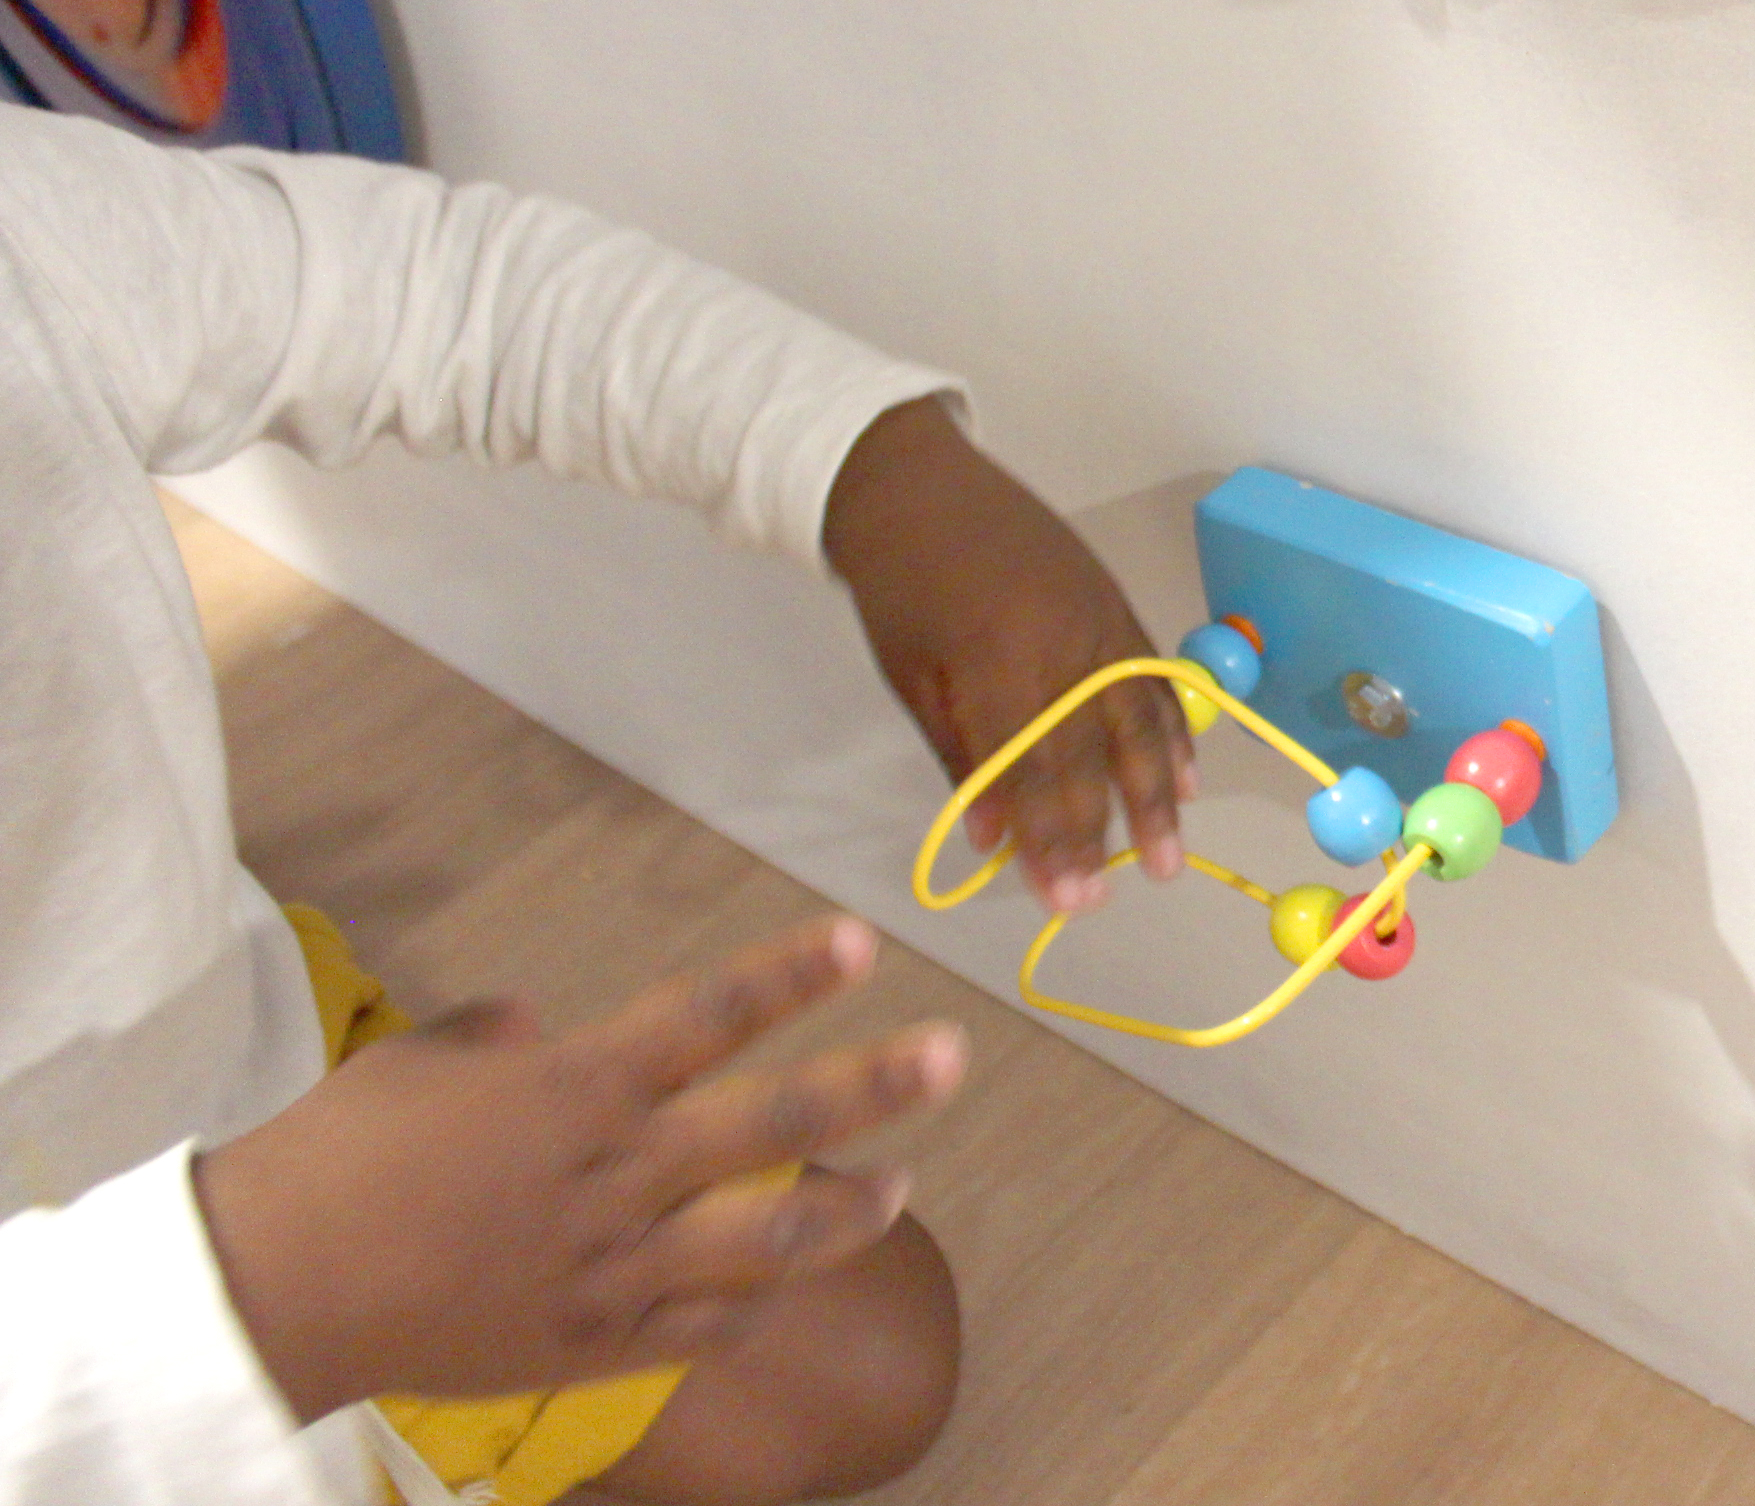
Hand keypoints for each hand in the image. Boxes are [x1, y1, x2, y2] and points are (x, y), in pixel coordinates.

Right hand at [194, 916, 963, 1422]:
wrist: (270, 1292)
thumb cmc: (333, 1160)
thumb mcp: (415, 1067)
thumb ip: (492, 1040)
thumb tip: (531, 1024)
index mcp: (573, 1088)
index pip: (705, 1016)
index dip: (789, 977)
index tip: (862, 944)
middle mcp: (613, 1172)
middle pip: (769, 1121)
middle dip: (871, 1086)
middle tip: (951, 1055)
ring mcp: (612, 1265)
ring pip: (764, 1237)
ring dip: (844, 1209)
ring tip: (899, 1186)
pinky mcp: (596, 1343)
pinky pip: (703, 1323)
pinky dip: (752, 1301)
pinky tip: (786, 1285)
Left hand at [824, 396, 1194, 907]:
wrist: (918, 485)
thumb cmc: (899, 586)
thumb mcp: (911, 679)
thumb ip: (962, 759)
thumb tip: (992, 841)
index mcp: (995, 660)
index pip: (1031, 769)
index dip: (1050, 839)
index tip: (1063, 899)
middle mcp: (1060, 639)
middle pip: (1092, 751)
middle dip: (1101, 831)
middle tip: (1110, 895)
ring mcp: (1098, 617)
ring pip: (1139, 717)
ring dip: (1156, 793)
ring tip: (1167, 856)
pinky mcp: (1115, 602)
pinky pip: (1155, 676)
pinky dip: (1174, 729)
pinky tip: (1184, 776)